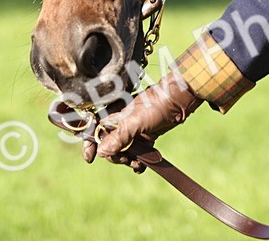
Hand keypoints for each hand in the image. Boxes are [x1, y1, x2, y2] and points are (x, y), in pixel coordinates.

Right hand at [85, 70, 201, 170]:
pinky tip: (142, 166)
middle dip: (115, 157)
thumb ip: (119, 137)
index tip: (90, 159)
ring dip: (128, 161)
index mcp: (114, 117)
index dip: (90, 144)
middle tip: (126, 160)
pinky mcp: (144, 137)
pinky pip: (137, 152)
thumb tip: (102, 152)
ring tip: (138, 164)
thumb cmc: (156, 105)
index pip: (95, 131)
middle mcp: (121, 124)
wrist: (178, 102)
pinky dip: (138, 161)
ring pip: (123, 151)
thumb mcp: (136, 122)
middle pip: (109, 146)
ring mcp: (133, 131)